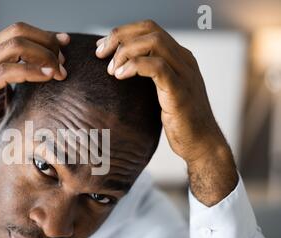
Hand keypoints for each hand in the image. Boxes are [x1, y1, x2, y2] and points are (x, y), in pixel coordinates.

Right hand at [0, 22, 69, 158]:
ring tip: (60, 71)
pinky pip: (9, 72)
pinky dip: (32, 72)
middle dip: (47, 42)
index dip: (43, 35)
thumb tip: (10, 66)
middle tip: (63, 59)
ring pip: (16, 47)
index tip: (62, 43)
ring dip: (44, 56)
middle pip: (19, 32)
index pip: (16, 31)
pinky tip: (47, 77)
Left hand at [95, 20, 237, 205]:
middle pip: (150, 30)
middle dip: (119, 37)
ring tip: (111, 70)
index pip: (149, 29)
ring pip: (154, 43)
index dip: (122, 33)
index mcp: (179, 57)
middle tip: (100, 55)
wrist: (201, 144)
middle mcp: (184, 60)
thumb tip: (117, 70)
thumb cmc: (178, 121)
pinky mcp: (180, 91)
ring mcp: (184, 74)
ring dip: (125, 52)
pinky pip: (157, 67)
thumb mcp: (161, 92)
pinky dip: (135, 66)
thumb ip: (147, 77)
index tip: (102, 48)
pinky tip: (120, 76)